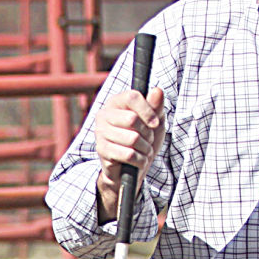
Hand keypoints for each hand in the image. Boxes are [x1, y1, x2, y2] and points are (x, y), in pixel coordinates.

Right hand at [94, 88, 165, 216]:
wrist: (132, 168)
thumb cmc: (143, 139)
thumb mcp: (155, 121)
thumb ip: (156, 106)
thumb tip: (157, 90)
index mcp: (116, 102)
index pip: (132, 97)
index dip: (148, 111)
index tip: (155, 124)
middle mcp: (104, 115)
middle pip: (132, 119)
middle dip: (147, 133)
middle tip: (148, 140)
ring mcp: (100, 133)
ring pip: (132, 138)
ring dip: (145, 148)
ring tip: (144, 151)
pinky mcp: (102, 150)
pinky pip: (128, 154)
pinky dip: (140, 160)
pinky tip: (139, 161)